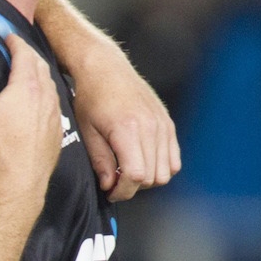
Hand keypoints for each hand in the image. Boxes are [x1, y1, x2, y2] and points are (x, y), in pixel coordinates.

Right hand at [0, 34, 61, 197]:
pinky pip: (54, 102)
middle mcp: (44, 95)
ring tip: (27, 72)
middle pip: (40, 64)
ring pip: (49, 83)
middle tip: (17, 51)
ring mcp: (54, 113)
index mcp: (26, 86)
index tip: (9, 37)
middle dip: (29, 54)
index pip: (25, 53)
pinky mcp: (57, 129)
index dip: (16, 42)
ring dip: (39, 72)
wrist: (20, 180)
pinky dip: (45, 92)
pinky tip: (38, 101)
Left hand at [74, 70, 180, 201]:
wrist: (105, 68)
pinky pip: (174, 159)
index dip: (123, 191)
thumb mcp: (87, 131)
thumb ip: (100, 161)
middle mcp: (151, 127)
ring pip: (166, 172)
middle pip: (153, 177)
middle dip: (133, 187)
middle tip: (115, 182)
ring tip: (128, 171)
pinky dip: (161, 167)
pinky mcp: (168, 123)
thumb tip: (110, 185)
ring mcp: (163, 125)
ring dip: (147, 179)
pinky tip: (142, 162)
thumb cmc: (91, 97)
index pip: (136, 176)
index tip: (110, 191)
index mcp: (128, 129)